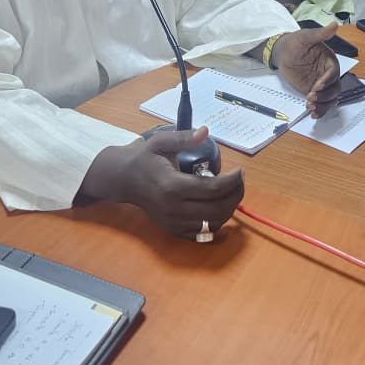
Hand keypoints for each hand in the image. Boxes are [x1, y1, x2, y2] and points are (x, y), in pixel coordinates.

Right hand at [79, 127, 243, 237]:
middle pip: (217, 209)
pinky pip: (202, 232)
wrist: (123, 180)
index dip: (232, 181)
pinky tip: (218, 205)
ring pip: (213, 223)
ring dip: (229, 208)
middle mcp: (174, 209)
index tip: (240, 171)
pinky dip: (216, 221)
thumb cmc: (144, 158)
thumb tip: (205, 131)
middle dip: (235, 195)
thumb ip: (183, 138)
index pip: (212, 189)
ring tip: (231, 191)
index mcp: (172, 186)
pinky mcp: (173, 230)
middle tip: (239, 181)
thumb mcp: (161, 142)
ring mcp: (173, 223)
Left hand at [271, 23, 340, 117]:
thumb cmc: (296, 42)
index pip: (333, 73)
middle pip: (334, 89)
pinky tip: (313, 114)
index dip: (327, 80)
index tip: (317, 85)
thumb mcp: (307, 36)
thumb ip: (321, 34)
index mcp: (330, 61)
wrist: (283, 51)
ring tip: (310, 108)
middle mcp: (328, 74)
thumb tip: (335, 25)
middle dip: (324, 96)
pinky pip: (321, 103)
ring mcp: (321, 85)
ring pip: (330, 99)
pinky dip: (320, 110)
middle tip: (311, 98)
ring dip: (322, 106)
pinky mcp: (314, 92)